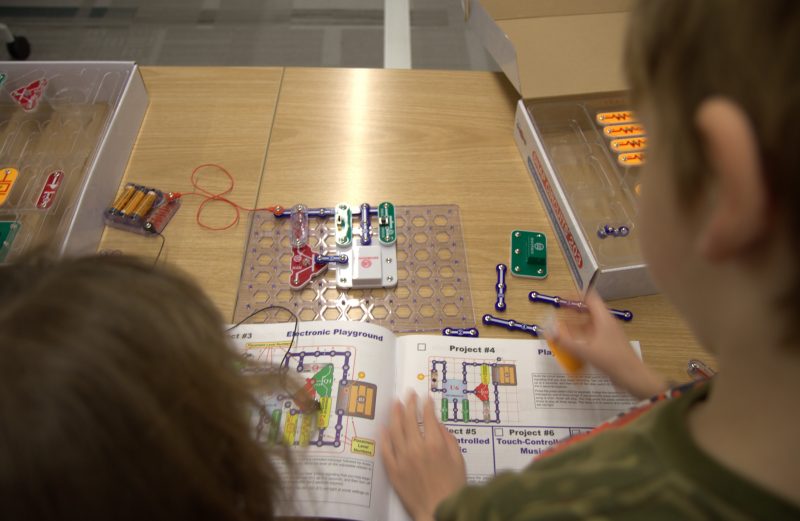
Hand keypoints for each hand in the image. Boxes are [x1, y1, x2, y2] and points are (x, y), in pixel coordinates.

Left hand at [381, 393, 466, 520]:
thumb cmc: (452, 487)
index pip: (429, 417)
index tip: (426, 398)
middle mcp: (417, 448)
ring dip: (395, 413)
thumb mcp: (459, 460)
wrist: (438, 511)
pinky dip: (384, 436)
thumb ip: (449, 440)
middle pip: (410, 419)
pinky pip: (386, 449)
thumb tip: (439, 425)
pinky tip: (383, 426)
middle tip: (409, 394)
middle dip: (410, 403)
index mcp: (435, 444)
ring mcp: (403, 458)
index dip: (427, 405)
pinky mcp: (393, 470)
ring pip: (396, 429)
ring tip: (395, 403)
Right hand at [546, 291, 667, 398]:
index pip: (590, 298)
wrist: (634, 377)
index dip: (575, 297)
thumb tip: (548, 333)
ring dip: (576, 328)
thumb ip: (565, 342)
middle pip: (589, 311)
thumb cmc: (612, 360)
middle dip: (573, 314)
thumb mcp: (586, 351)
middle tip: (559, 316)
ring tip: (562, 333)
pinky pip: (592, 337)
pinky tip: (573, 349)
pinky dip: (582, 340)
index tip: (562, 300)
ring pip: (590, 326)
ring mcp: (609, 335)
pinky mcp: (609, 346)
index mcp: (604, 319)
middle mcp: (607, 324)